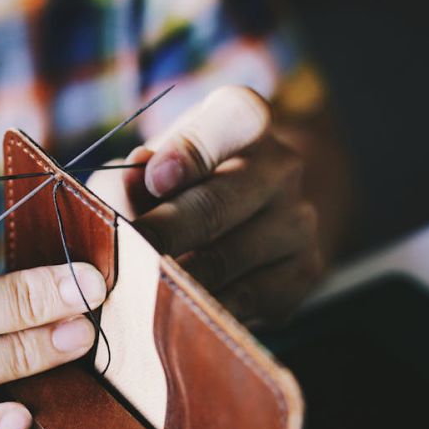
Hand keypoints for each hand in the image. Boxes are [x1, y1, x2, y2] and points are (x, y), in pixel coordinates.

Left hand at [88, 86, 322, 322]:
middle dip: (166, 233)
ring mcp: (298, 220)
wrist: (244, 216)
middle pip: (219, 202)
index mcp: (244, 120)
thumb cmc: (178, 182)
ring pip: (229, 258)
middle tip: (129, 254)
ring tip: (142, 288)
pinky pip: (248, 300)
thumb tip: (125, 189)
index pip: (234, 118)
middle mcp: (282, 165)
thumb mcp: (148, 165)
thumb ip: (129, 177)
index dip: (191, 150)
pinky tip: (178, 310)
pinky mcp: (303, 272)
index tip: (155, 179)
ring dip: (179, 277)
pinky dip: (206, 308)